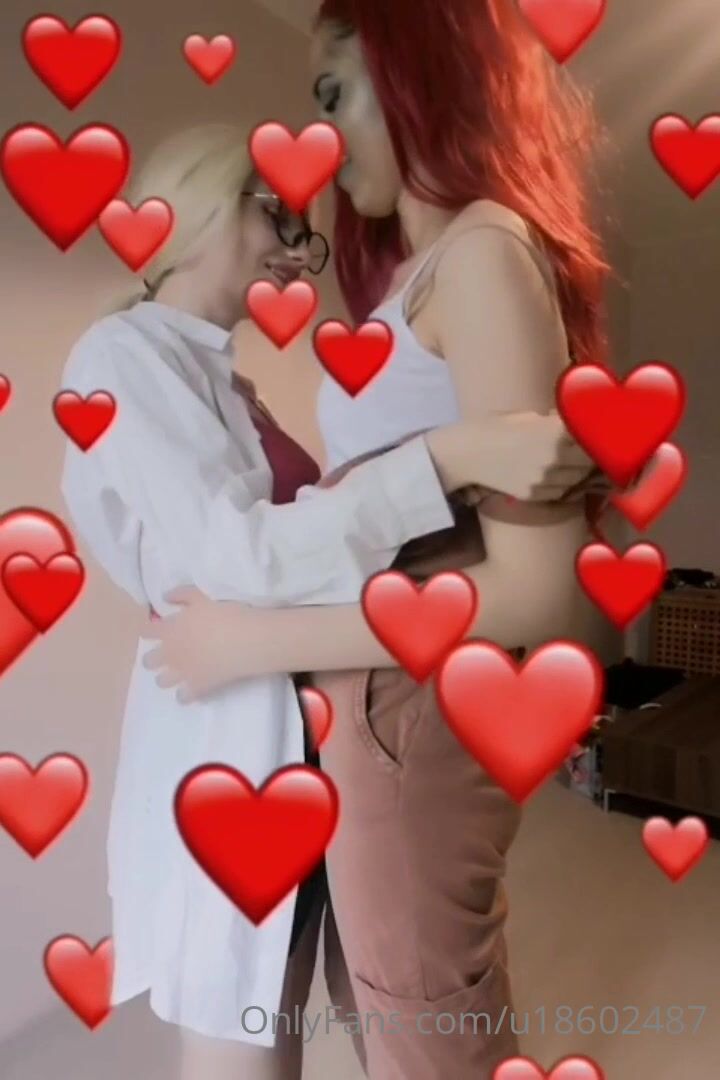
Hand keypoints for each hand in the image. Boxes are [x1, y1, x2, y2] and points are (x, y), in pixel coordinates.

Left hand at [142, 587, 257, 701]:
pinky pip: (183, 697)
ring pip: (162, 681)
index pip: (147, 632)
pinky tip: (190, 691)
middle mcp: (171, 652)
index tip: (154, 633)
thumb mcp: (202, 597)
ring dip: (166, 678)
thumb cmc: (226, 614)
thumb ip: (182, 595)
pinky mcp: (197, 686)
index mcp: (170, 629)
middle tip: (166, 656)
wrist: (248, 639)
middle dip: (154, 659)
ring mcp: (183, 671)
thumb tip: (165, 597)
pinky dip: (184, 696)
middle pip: (149, 661)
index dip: (149, 632)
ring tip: (177, 675)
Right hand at [451, 410, 599, 501]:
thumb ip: (560, 422)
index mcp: (556, 432)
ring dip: (584, 471)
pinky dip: (567, 484)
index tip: (615, 436)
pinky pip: (563, 491)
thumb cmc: (497, 427)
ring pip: (579, 478)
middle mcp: (555, 457)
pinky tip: (561, 474)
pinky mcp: (536, 495)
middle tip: (604, 451)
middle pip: (592, 460)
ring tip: (581, 462)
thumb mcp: (530, 417)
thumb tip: (584, 422)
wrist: (467, 453)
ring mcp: (546, 479)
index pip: (595, 437)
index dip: (606, 437)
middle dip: (598, 455)